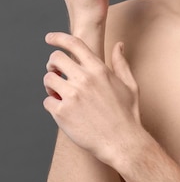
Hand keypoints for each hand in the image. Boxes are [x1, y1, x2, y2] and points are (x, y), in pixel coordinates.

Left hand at [43, 32, 141, 165]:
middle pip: (56, 59)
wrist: (123, 143)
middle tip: (56, 73)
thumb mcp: (130, 85)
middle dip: (53, 65)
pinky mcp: (62, 113)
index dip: (58, 38)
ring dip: (51, 86)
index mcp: (99, 69)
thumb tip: (119, 45)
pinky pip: (47, 102)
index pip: (74, 44)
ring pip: (48, 79)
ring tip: (60, 95)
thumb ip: (121, 63)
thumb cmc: (128, 115)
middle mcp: (84, 79)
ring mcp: (72, 95)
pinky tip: (63, 111)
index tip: (49, 38)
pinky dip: (52, 105)